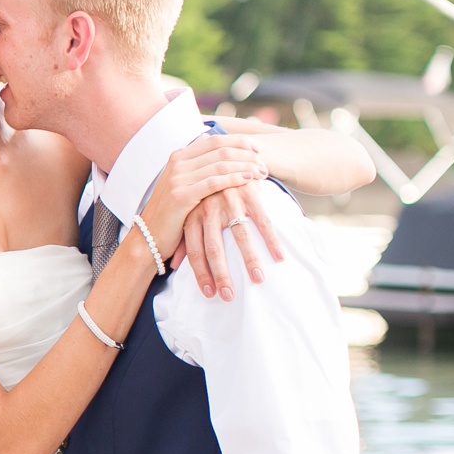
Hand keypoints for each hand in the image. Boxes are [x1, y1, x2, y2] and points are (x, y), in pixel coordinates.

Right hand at [140, 136, 266, 261]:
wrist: (149, 237)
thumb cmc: (171, 212)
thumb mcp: (181, 183)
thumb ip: (196, 164)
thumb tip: (211, 141)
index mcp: (178, 157)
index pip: (214, 140)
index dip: (239, 142)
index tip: (258, 149)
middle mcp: (177, 163)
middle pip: (220, 149)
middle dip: (247, 155)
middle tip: (264, 164)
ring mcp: (177, 178)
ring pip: (220, 164)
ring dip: (245, 166)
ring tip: (262, 173)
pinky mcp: (181, 195)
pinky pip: (214, 182)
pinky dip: (234, 178)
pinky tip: (249, 180)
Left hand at [174, 182, 281, 300]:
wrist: (226, 157)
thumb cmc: (208, 195)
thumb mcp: (191, 213)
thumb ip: (184, 238)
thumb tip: (174, 266)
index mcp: (192, 216)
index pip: (194, 250)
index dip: (200, 273)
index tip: (208, 294)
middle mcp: (208, 210)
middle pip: (213, 247)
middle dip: (221, 274)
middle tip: (228, 296)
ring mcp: (229, 201)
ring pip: (240, 236)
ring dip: (250, 260)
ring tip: (258, 280)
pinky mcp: (249, 194)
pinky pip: (262, 221)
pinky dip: (271, 240)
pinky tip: (279, 257)